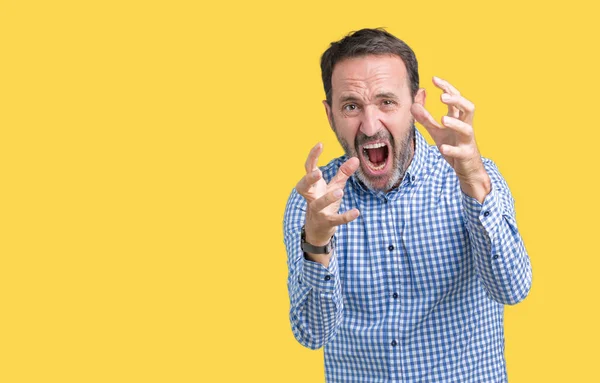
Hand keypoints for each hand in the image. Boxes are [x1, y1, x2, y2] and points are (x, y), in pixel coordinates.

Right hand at [295, 143, 359, 246]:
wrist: (318, 228)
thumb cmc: (324, 202)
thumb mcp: (334, 185)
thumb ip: (343, 173)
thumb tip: (356, 159)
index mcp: (312, 185)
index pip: (309, 168)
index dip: (313, 156)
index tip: (320, 144)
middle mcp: (311, 197)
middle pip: (304, 187)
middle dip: (309, 179)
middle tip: (318, 172)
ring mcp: (318, 210)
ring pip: (319, 204)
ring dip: (328, 198)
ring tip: (340, 191)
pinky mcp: (327, 222)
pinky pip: (335, 219)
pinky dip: (345, 216)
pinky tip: (356, 212)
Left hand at [411, 76, 490, 201]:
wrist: (467, 168)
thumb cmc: (453, 145)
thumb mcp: (437, 131)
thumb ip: (425, 118)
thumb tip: (412, 104)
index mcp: (459, 118)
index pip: (456, 98)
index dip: (447, 87)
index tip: (434, 79)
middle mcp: (465, 126)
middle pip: (468, 108)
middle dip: (457, 100)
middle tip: (442, 96)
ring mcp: (467, 141)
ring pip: (467, 129)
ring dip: (455, 124)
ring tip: (443, 119)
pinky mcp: (465, 155)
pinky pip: (460, 151)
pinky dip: (452, 149)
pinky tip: (443, 148)